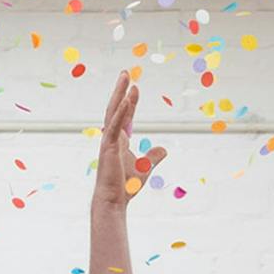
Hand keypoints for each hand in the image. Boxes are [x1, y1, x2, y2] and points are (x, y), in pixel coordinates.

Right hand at [95, 68, 166, 211]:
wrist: (114, 200)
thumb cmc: (125, 186)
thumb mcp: (145, 168)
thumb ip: (153, 157)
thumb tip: (164, 149)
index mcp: (119, 140)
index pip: (125, 116)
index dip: (130, 101)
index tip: (135, 87)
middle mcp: (112, 137)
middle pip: (116, 108)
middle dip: (121, 90)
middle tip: (126, 72)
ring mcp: (108, 141)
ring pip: (113, 112)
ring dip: (120, 94)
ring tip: (125, 77)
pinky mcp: (108, 147)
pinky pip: (114, 126)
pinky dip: (121, 113)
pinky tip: (127, 100)